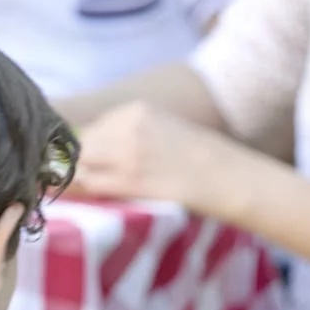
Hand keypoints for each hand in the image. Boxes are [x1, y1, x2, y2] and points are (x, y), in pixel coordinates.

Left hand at [72, 100, 234, 211]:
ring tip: (93, 191)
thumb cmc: (203, 160)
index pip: (95, 126)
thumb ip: (133, 134)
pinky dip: (84, 192)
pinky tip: (93, 198)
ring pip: (80, 164)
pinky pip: (89, 184)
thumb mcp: (165, 130)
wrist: (229, 179)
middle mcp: (128, 127)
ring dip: (80, 179)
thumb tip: (94, 150)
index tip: (99, 164)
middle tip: (91, 180)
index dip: (93, 148)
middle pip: (82, 143)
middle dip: (82, 162)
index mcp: (138, 110)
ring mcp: (127, 154)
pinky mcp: (130, 181)